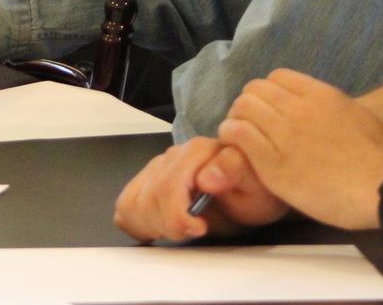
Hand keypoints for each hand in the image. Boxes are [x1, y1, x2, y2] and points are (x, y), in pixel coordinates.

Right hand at [114, 137, 287, 241]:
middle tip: (192, 231)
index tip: (200, 229)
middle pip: (148, 200)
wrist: (252, 190)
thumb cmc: (254, 190)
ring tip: (181, 226)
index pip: (166, 189)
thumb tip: (205, 176)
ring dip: (154, 224)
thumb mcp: (257, 185)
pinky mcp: (147, 178)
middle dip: (168, 224)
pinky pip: (125, 204)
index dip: (178, 217)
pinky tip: (163, 223)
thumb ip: (233, 171)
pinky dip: (139, 221)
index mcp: (198, 151)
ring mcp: (158, 166)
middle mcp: (174, 154)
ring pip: (133, 203)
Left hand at [218, 68, 382, 231]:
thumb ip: (331, 105)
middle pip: (254, 90)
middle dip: (248, 105)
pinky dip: (231, 136)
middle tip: (249, 124)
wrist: (381, 188)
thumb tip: (318, 105)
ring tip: (238, 137)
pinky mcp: (272, 162)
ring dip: (235, 120)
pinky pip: (238, 134)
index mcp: (319, 94)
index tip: (267, 109)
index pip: (276, 77)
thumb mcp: (357, 115)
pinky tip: (234, 147)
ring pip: (242, 108)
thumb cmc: (376, 158)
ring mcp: (284, 133)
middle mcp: (298, 108)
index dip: (268, 92)